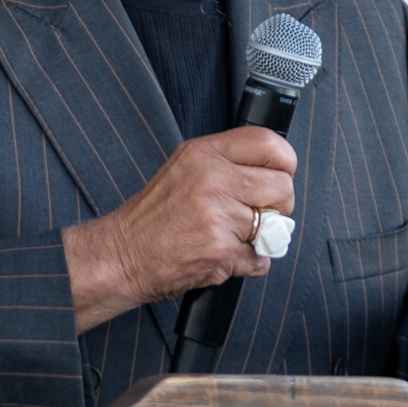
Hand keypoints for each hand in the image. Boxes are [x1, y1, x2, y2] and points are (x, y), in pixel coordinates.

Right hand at [63, 128, 297, 333]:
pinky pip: (260, 258)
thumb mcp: (183, 169)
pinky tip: (222, 256)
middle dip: (279, 205)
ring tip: (232, 236)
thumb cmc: (151, 218)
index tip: (280, 176)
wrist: (122, 256)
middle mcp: (212, 180)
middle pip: (282, 186)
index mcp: (203, 154)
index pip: (269, 143)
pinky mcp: (221, 251)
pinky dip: (247, 263)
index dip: (285, 163)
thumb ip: (225, 165)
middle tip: (259, 213)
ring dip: (261, 237)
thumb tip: (271, 173)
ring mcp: (218, 216)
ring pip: (275, 225)